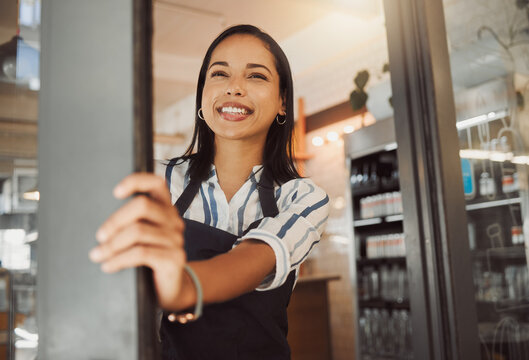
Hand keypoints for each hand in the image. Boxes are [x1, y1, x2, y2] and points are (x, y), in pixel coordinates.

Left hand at [89, 173, 185, 309]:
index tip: (115, 192)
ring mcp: (176, 239)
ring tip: (98, 255)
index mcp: (165, 209)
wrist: (170, 289)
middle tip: (99, 236)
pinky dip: (119, 259)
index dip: (136, 182)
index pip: (156, 183)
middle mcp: (173, 220)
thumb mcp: (142, 237)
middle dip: (115, 221)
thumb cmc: (150, 261)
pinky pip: (141, 253)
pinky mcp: (174, 258)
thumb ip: (131, 223)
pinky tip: (108, 266)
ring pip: (138, 231)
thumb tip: (99, 225)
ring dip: (112, 245)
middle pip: (143, 206)